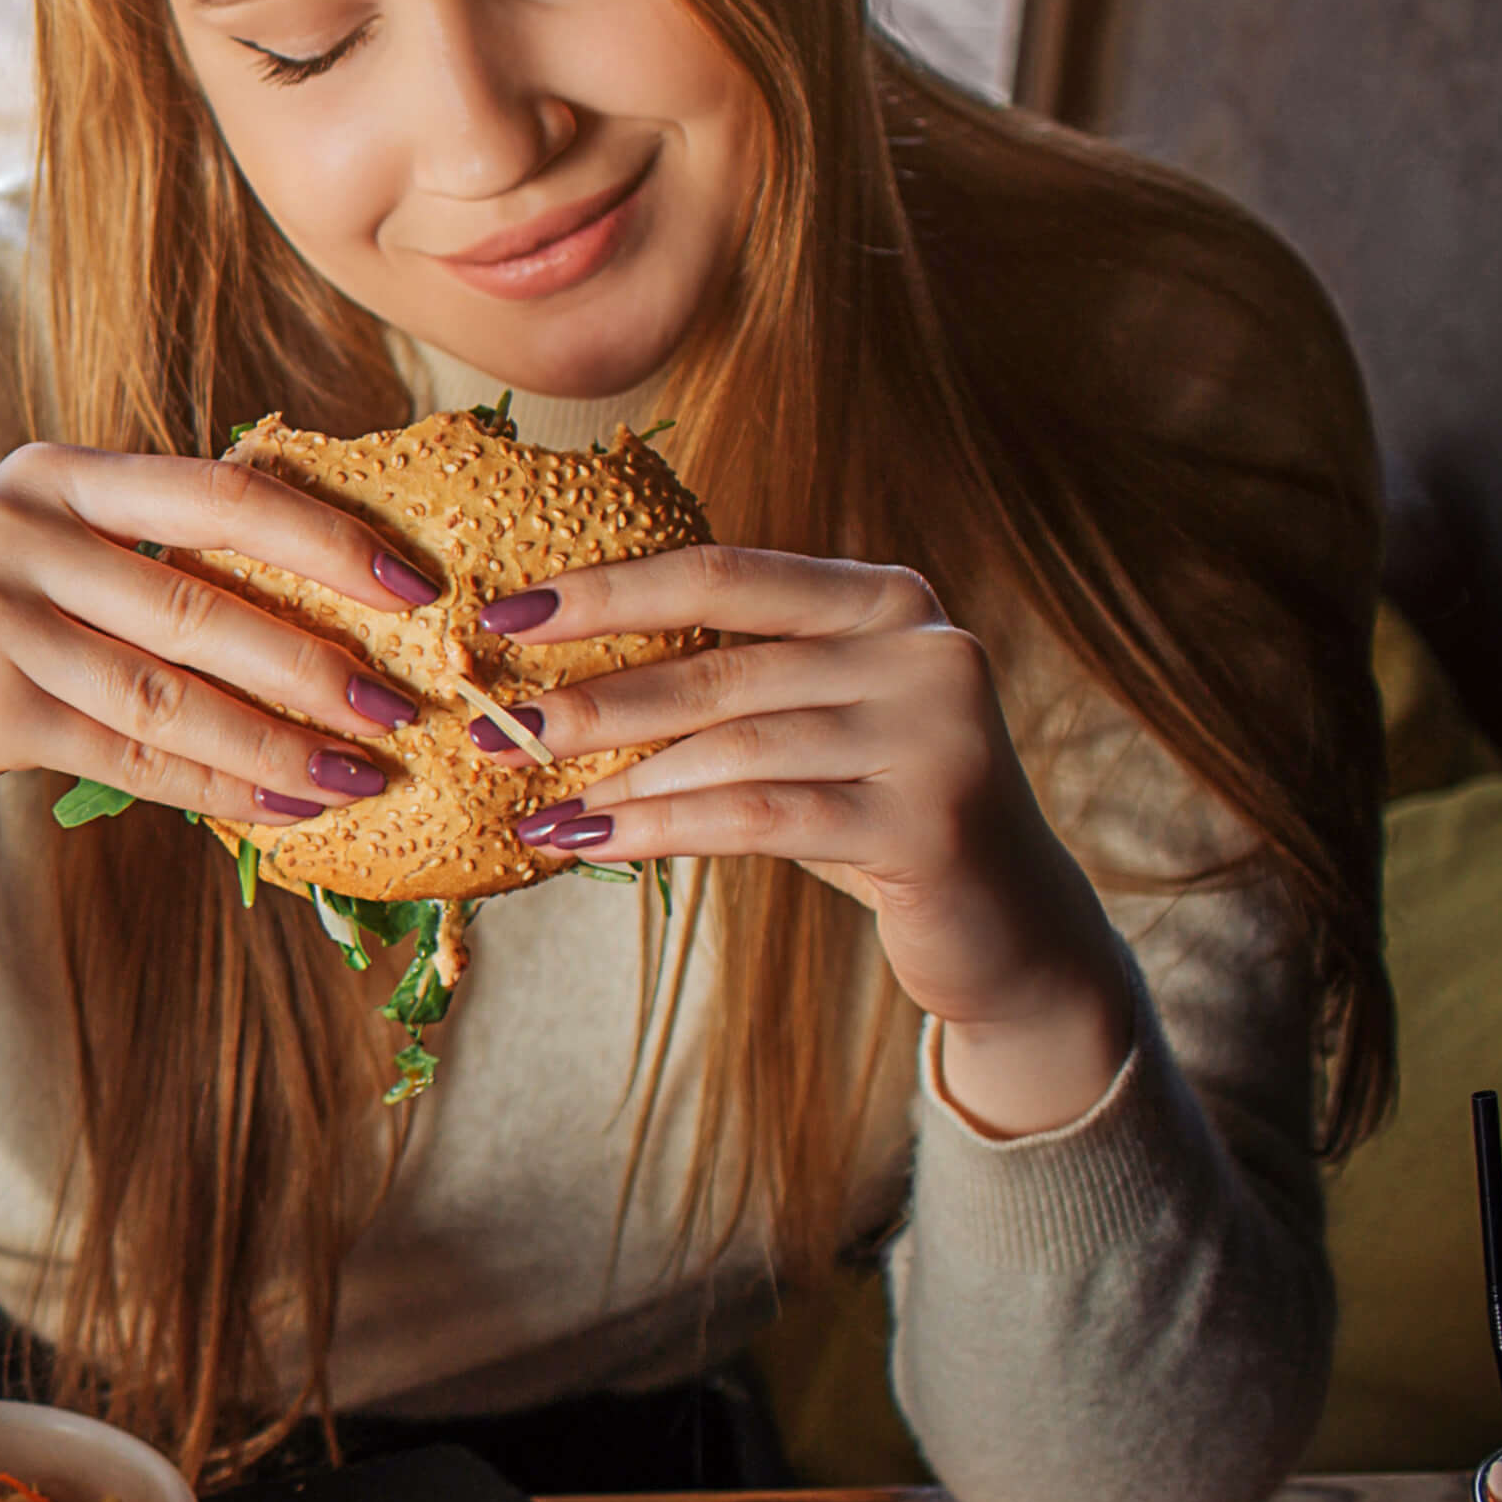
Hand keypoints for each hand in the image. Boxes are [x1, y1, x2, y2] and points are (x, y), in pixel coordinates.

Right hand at [0, 443, 446, 947]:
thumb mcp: (27, 562)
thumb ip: (136, 557)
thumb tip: (314, 597)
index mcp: (49, 475)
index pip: (216, 495)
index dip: (324, 539)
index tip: (414, 582)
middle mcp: (15, 529)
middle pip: (205, 601)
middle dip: (322, 660)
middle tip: (410, 702)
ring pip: (174, 689)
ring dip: (283, 740)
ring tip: (367, 772)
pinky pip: (127, 752)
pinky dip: (215, 786)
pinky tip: (282, 807)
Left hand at [501, 547, 1140, 1127]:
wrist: (1008, 928)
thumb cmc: (874, 813)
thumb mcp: (809, 728)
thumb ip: (727, 683)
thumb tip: (550, 679)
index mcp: (888, 600)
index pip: (725, 573)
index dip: (609, 589)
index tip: (506, 613)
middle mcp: (926, 649)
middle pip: (720, 664)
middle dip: (593, 698)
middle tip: (494, 725)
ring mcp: (938, 734)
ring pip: (735, 745)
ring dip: (618, 774)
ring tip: (532, 797)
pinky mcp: (930, 822)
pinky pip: (761, 816)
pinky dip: (662, 826)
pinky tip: (591, 840)